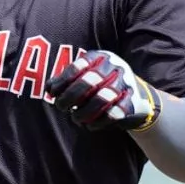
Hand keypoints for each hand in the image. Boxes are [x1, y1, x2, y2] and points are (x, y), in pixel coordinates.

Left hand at [47, 50, 162, 131]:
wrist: (135, 95)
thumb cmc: (100, 85)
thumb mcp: (85, 76)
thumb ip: (66, 80)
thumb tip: (49, 88)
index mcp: (100, 57)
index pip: (77, 66)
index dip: (62, 81)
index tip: (52, 94)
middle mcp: (114, 66)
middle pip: (89, 81)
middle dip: (71, 97)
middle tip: (61, 107)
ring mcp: (125, 83)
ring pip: (102, 98)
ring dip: (84, 112)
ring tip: (75, 118)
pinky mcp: (132, 101)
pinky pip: (114, 114)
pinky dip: (98, 122)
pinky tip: (89, 126)